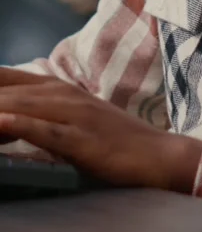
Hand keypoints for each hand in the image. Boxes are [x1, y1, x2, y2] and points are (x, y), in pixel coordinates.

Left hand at [0, 69, 201, 191]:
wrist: (156, 154)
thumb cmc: (113, 141)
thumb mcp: (73, 121)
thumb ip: (41, 116)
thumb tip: (6, 117)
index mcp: (58, 89)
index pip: (7, 78)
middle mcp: (62, 94)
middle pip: (8, 87)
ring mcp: (74, 114)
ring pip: (22, 105)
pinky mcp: (83, 137)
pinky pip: (47, 130)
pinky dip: (22, 124)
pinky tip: (3, 120)